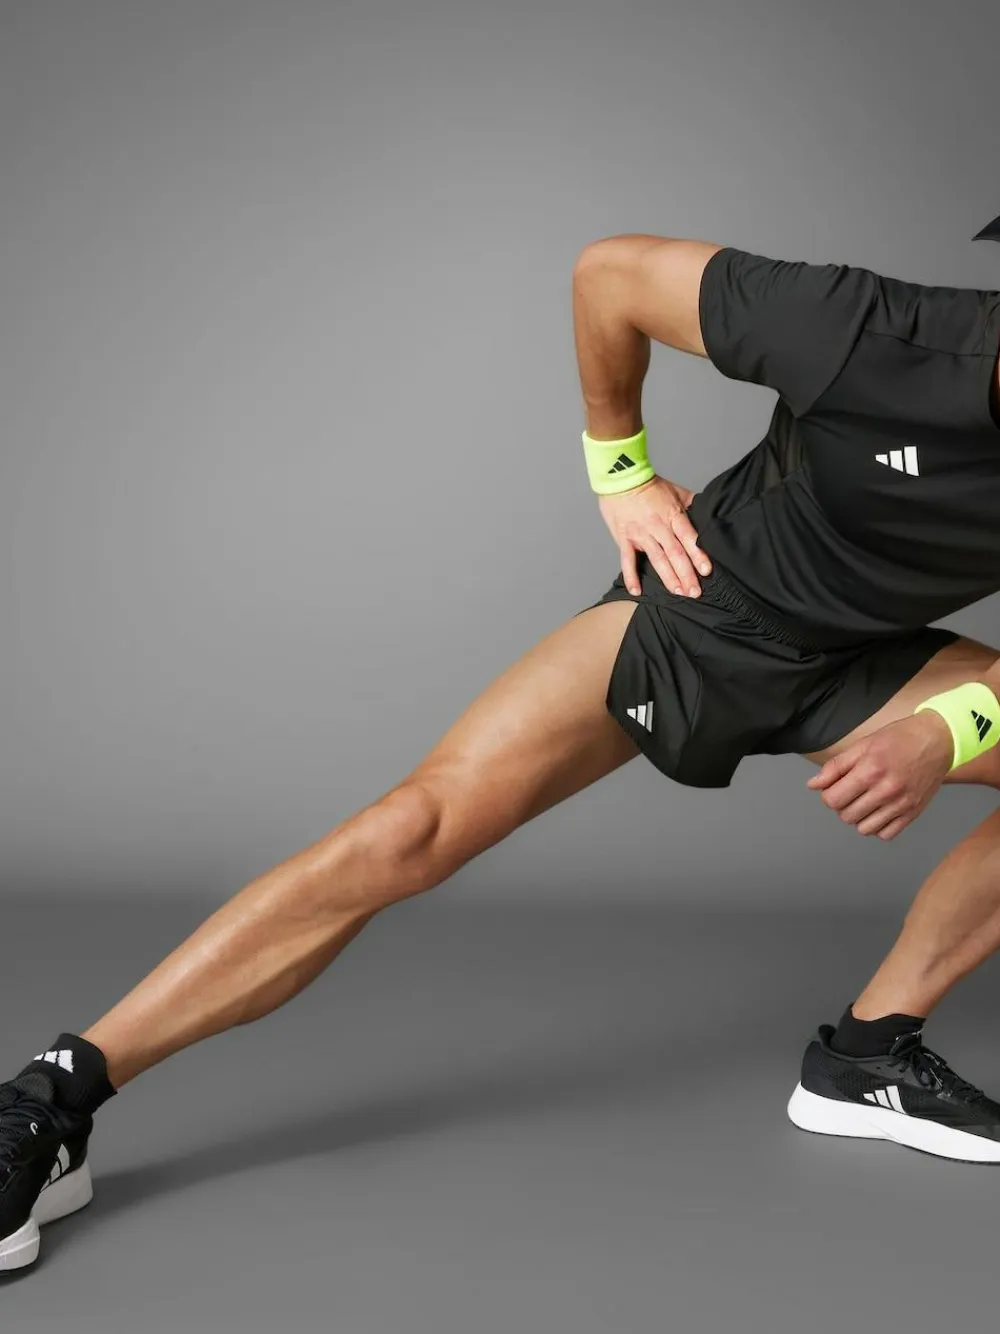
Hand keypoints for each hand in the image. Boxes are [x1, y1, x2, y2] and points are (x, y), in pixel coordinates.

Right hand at [598, 474, 710, 596]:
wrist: (620, 479)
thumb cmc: (648, 485)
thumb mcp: (675, 491)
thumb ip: (691, 504)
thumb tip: (707, 513)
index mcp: (673, 516)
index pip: (689, 538)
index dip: (698, 555)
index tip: (705, 571)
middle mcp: (658, 527)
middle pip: (675, 554)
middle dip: (686, 574)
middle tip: (695, 592)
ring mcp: (641, 535)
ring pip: (657, 560)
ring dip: (668, 578)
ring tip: (678, 592)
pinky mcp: (625, 539)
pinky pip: (627, 561)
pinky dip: (631, 577)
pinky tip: (637, 591)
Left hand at [807, 711, 953, 840]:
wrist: (938, 740)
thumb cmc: (899, 738)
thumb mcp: (863, 744)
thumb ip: (836, 766)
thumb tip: (813, 785)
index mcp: (870, 771)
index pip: (833, 800)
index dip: (828, 794)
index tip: (835, 786)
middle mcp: (886, 791)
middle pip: (846, 816)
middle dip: (842, 805)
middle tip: (852, 791)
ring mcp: (901, 805)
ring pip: (864, 829)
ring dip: (859, 817)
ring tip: (865, 801)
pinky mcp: (913, 813)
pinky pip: (886, 834)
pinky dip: (878, 826)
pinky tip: (880, 810)